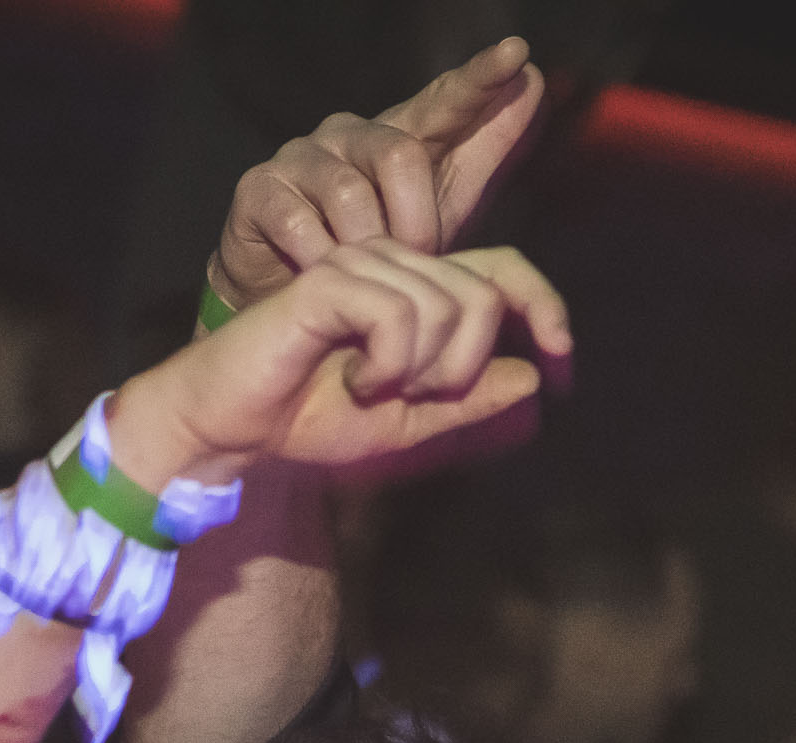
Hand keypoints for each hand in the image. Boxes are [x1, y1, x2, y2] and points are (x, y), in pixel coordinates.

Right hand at [109, 240, 568, 488]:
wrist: (231, 428)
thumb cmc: (306, 420)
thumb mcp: (406, 423)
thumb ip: (467, 402)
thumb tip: (531, 377)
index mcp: (417, 286)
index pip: (506, 272)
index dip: (547, 312)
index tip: (564, 375)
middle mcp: (393, 261)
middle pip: (483, 295)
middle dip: (464, 367)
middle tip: (415, 398)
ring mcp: (360, 262)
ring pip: (447, 307)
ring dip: (421, 371)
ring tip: (371, 387)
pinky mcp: (329, 278)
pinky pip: (400, 316)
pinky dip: (389, 364)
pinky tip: (354, 379)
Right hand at [210, 38, 544, 311]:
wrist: (296, 309)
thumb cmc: (375, 257)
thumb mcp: (441, 213)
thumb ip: (484, 153)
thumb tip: (535, 81)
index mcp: (401, 137)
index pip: (445, 100)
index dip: (479, 78)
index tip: (515, 54)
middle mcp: (349, 133)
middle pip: (400, 154)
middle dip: (417, 223)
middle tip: (414, 265)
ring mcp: (301, 156)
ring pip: (349, 193)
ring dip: (369, 248)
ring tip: (368, 279)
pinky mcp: (259, 189)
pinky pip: (300, 222)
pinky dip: (322, 259)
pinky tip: (324, 276)